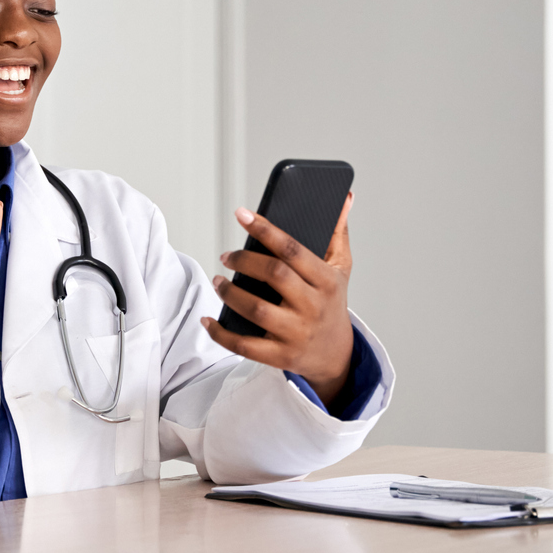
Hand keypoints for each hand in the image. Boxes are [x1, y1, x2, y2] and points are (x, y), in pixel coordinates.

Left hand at [202, 194, 354, 405]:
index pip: (293, 249)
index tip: (242, 214)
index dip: (265, 229)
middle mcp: (313, 306)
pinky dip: (221, 334)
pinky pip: (245, 346)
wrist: (337, 354)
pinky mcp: (281, 356)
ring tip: (218, 281)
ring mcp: (297, 334)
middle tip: (226, 256)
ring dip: (230, 294)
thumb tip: (344, 196)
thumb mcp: (341, 268)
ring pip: (256, 310)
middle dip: (244, 260)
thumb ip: (337, 232)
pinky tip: (208, 320)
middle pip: (274, 275)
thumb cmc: (332, 302)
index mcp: (326, 280)